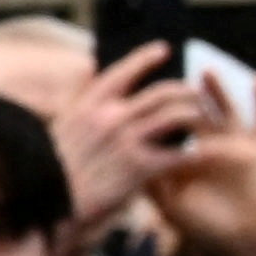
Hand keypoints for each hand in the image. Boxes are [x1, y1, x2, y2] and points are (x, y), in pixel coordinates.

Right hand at [51, 50, 200, 243]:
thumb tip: (91, 73)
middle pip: (160, 92)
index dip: (145, 57)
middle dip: (184, 89)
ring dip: (195, 115)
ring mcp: (126, 141)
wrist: (50, 206)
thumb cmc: (51, 172)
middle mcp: (109, 118)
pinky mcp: (140, 168)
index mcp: (88, 106)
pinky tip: (201, 155)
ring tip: (206, 119)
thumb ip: (82, 104)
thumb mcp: (60, 129)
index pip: (123, 72)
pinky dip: (193, 154)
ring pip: (175, 116)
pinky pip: (178, 154)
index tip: (163, 49)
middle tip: (196, 92)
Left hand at [137, 82, 255, 255]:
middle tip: (165, 78)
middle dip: (181, 96)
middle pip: (192, 113)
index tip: (131, 96)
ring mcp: (235, 145)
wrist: (250, 241)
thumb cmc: (210, 228)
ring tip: (206, 70)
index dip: (151, 114)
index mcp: (185, 158)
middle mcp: (209, 146)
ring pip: (224, 110)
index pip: (166, 130)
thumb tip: (125, 162)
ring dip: (216, 91)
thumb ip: (152, 184)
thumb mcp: (172, 205)